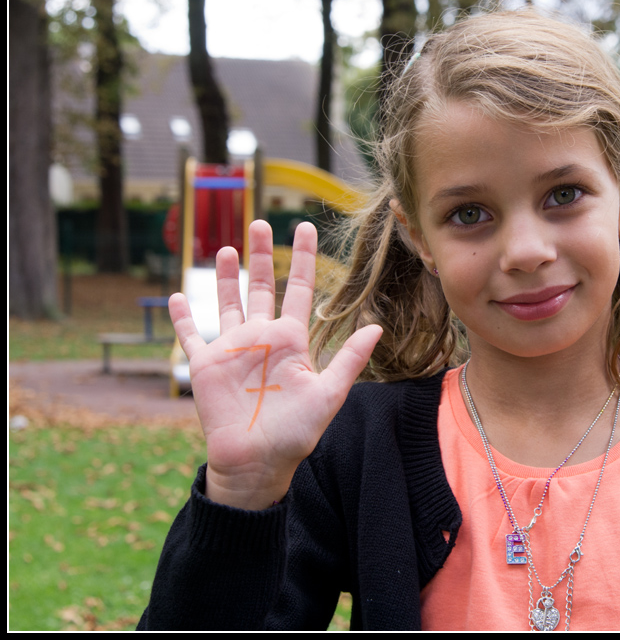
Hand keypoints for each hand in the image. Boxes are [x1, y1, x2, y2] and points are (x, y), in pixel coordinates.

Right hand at [169, 220, 380, 509]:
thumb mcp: (328, 393)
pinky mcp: (205, 366)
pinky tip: (178, 296)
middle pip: (262, 286)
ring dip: (225, 277)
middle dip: (261, 254)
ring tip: (223, 247)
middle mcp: (262, 338)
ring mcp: (232, 350)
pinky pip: (191, 336)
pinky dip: (183, 317)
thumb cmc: (296, 433)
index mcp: (291, 340)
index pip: (298, 289)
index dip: (302, 258)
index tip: (305, 228)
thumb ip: (349, 359)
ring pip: (228, 302)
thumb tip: (376, 326)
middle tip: (260, 222)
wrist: (258, 462)